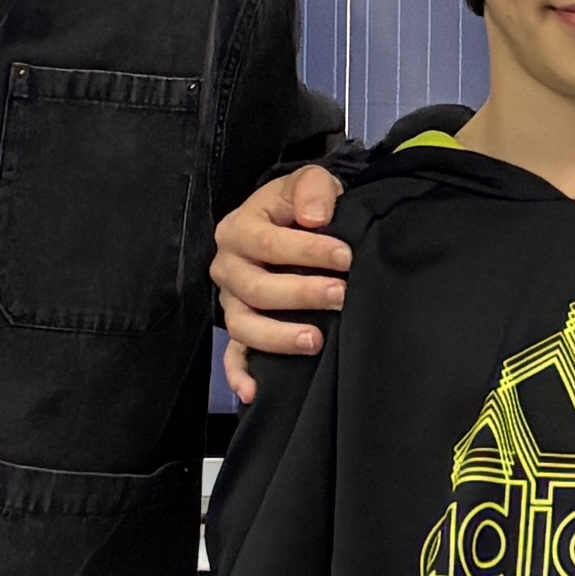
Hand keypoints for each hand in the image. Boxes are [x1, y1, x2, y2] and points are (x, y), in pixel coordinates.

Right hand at [215, 160, 355, 367]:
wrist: (293, 223)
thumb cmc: (301, 206)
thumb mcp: (308, 183)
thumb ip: (313, 189)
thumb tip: (316, 217)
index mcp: (239, 228)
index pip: (267, 244)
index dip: (307, 251)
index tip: (346, 258)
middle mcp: (227, 267)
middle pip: (256, 288)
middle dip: (301, 294)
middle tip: (342, 295)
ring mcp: (231, 302)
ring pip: (242, 325)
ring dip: (278, 336)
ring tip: (316, 340)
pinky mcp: (239, 329)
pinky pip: (232, 356)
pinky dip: (239, 375)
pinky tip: (254, 392)